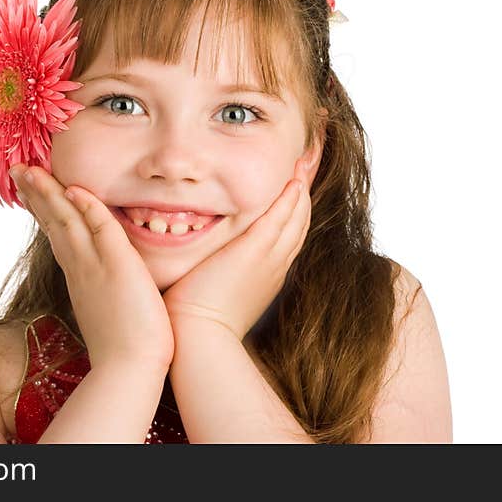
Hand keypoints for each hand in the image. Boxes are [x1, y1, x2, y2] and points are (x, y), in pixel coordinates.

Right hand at [10, 164, 173, 371]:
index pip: (57, 233)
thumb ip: (104, 287)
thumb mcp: (108, 308)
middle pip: (52, 221)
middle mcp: (80, 268)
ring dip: (49, 192)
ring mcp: (95, 267)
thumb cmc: (125, 347)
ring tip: (30, 169)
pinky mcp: (118, 268)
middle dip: (36, 193)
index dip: (44, 208)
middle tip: (18, 169)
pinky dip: (88, 208)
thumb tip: (106, 280)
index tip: (31, 188)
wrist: (130, 370)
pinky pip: (101, 231)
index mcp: (79, 276)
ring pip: (66, 220)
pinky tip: (76, 188)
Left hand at [161, 157, 311, 340]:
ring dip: (301, 188)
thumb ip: (212, 270)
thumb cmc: (196, 320)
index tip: (292, 190)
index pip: (286, 236)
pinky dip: (290, 198)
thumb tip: (199, 261)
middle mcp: (274, 265)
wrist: (199, 338)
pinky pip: (280, 218)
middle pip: (298, 223)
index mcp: (266, 275)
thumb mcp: (213, 291)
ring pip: (295, 217)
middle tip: (305, 167)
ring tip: (305, 163)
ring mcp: (268, 258)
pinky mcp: (255, 252)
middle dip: (303, 194)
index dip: (292, 211)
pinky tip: (294, 181)